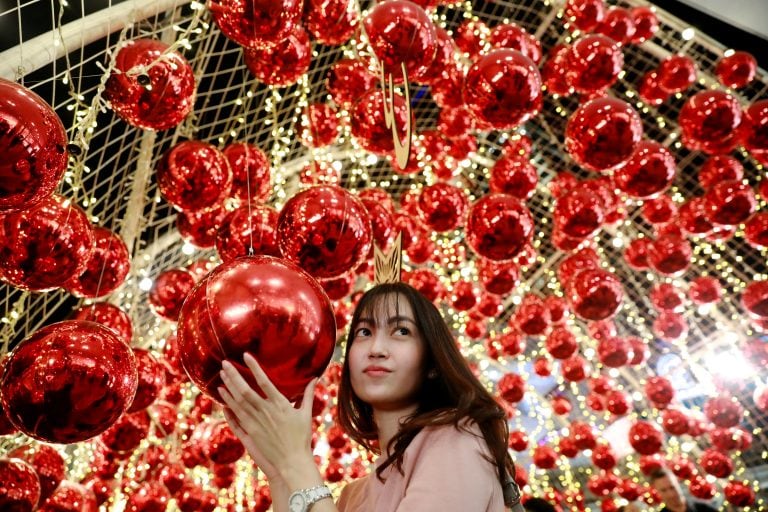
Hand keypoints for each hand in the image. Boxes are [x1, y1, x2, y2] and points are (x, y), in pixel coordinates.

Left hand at [218, 353, 315, 481]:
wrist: (292, 463)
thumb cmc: (301, 438)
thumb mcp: (306, 414)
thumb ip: (308, 394)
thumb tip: (315, 378)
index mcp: (280, 404)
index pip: (264, 381)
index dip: (254, 367)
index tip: (245, 355)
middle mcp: (265, 412)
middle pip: (245, 390)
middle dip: (234, 375)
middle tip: (224, 363)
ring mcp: (255, 423)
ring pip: (237, 402)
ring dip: (228, 388)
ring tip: (220, 376)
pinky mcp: (249, 434)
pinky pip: (235, 417)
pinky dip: (227, 406)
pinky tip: (221, 398)